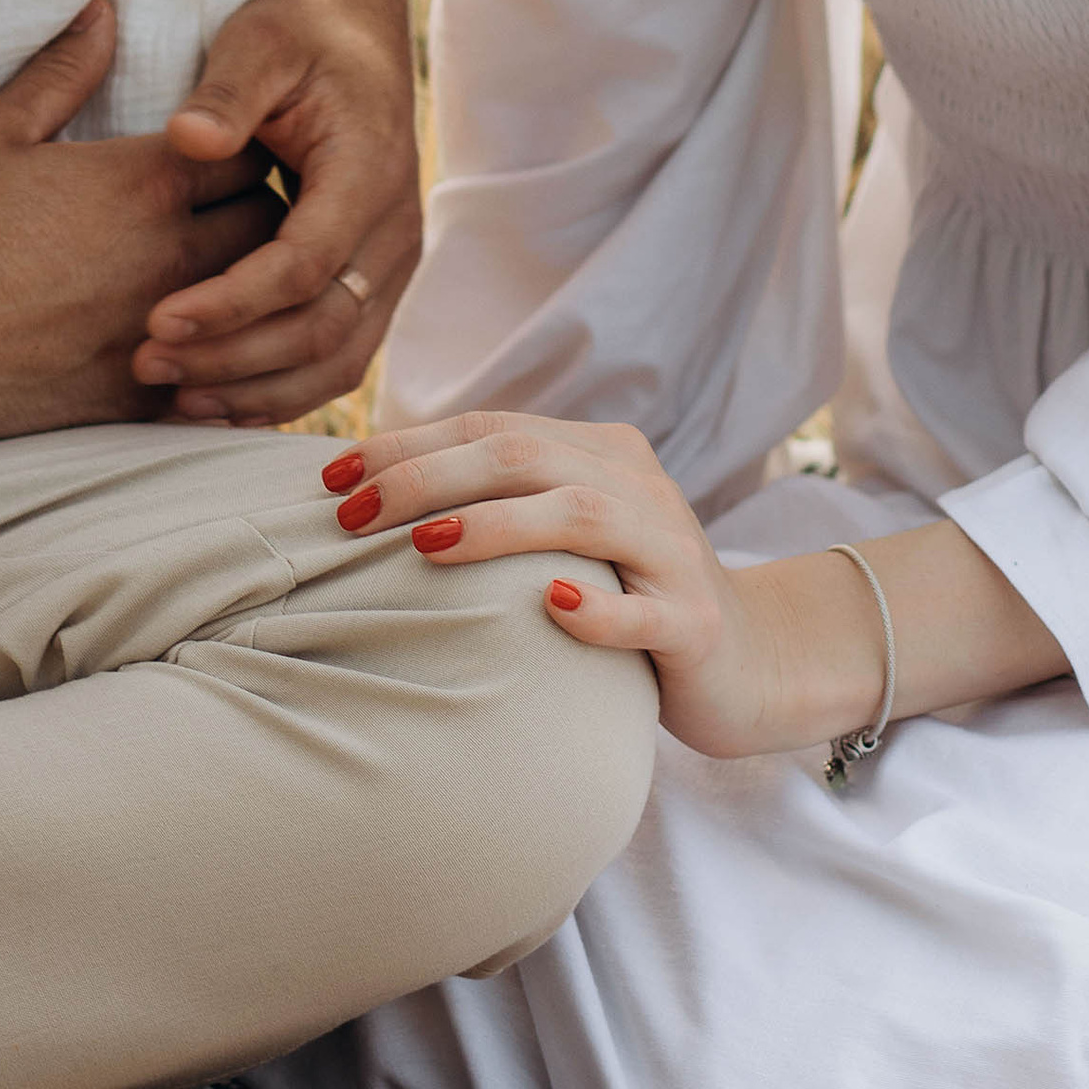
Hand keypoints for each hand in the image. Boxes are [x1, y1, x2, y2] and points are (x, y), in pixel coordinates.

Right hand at [0, 1, 279, 453]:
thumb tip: (103, 11)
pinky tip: (202, 340)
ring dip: (250, 282)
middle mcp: (170, 253)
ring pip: (256, 300)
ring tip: (229, 270)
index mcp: (144, 183)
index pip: (251, 154)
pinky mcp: (143, 393)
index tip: (227, 153)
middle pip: (271, 224)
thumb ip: (61, 71)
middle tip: (236, 207)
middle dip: (263, 211)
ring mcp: (164, 327)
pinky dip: (221, 350)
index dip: (247, 149)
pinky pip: (221, 369)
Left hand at [135, 0, 422, 422]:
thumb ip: (228, 91)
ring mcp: (391, 263)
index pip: (303, 265)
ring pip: (337, 357)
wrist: (350, 28)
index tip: (157, 318)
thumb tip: (190, 138)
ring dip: (256, 387)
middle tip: (146, 363)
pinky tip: (216, 402)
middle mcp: (395, 229)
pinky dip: (281, 388)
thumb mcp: (259, 40)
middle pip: (322, 327)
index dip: (232, 303)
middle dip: (233, 358)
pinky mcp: (373, 282)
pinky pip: (338, 356)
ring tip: (173, 398)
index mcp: (370, 170)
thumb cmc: (296, 29)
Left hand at [313, 411, 783, 754]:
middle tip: (352, 511)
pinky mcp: (696, 623)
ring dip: (497, 526)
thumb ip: (504, 500)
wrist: (756, 661)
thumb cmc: (631, 595)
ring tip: (425, 543)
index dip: (409, 444)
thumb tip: (376, 493)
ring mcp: (672, 552)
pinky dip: (597, 609)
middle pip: (524, 455)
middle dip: (428, 475)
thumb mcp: (568, 535)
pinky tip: (549, 610)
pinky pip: (646, 610)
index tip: (332, 476)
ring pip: (581, 515)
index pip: (492, 427)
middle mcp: (638, 486)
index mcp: (600, 453)